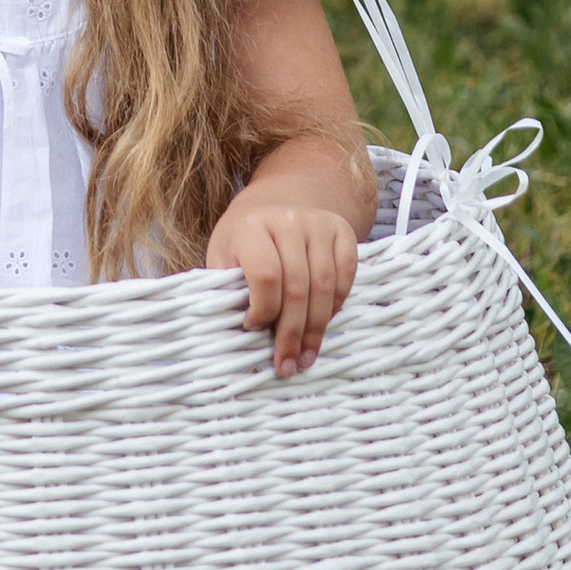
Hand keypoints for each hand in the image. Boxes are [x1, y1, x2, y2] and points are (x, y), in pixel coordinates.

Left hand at [206, 192, 358, 373]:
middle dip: (291, 334)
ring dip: (316, 329)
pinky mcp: (341, 229)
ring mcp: (318, 223)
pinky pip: (346, 275)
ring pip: (323, 287)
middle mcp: (288, 220)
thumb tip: (237, 344)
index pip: (265, 275)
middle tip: (287, 365)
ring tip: (305, 356)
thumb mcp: (224, 257)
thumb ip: (228, 293)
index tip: (253, 329)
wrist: (274, 203)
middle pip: (297, 288)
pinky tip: (324, 324)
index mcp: (251, 226)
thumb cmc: (244, 240)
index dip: (262, 310)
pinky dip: (336, 305)